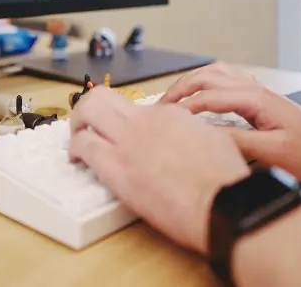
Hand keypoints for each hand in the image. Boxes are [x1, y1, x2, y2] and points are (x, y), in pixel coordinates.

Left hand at [69, 86, 249, 254]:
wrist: (223, 203)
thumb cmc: (225, 180)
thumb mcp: (213, 138)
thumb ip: (191, 131)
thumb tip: (186, 135)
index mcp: (169, 114)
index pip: (133, 106)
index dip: (123, 119)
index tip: (120, 131)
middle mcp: (144, 121)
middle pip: (101, 96)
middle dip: (87, 107)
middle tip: (85, 123)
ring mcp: (128, 141)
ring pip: (87, 112)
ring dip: (77, 125)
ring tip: (78, 140)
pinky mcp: (116, 168)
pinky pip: (84, 146)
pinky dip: (76, 150)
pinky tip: (78, 160)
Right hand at [161, 64, 300, 183]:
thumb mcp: (272, 152)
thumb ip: (237, 142)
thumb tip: (205, 136)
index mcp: (255, 99)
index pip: (207, 98)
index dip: (182, 108)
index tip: (165, 120)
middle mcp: (254, 89)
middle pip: (206, 77)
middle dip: (179, 89)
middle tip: (161, 106)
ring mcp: (257, 90)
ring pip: (215, 73)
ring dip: (191, 81)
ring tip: (173, 97)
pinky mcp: (259, 97)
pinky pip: (225, 79)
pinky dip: (205, 82)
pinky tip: (200, 94)